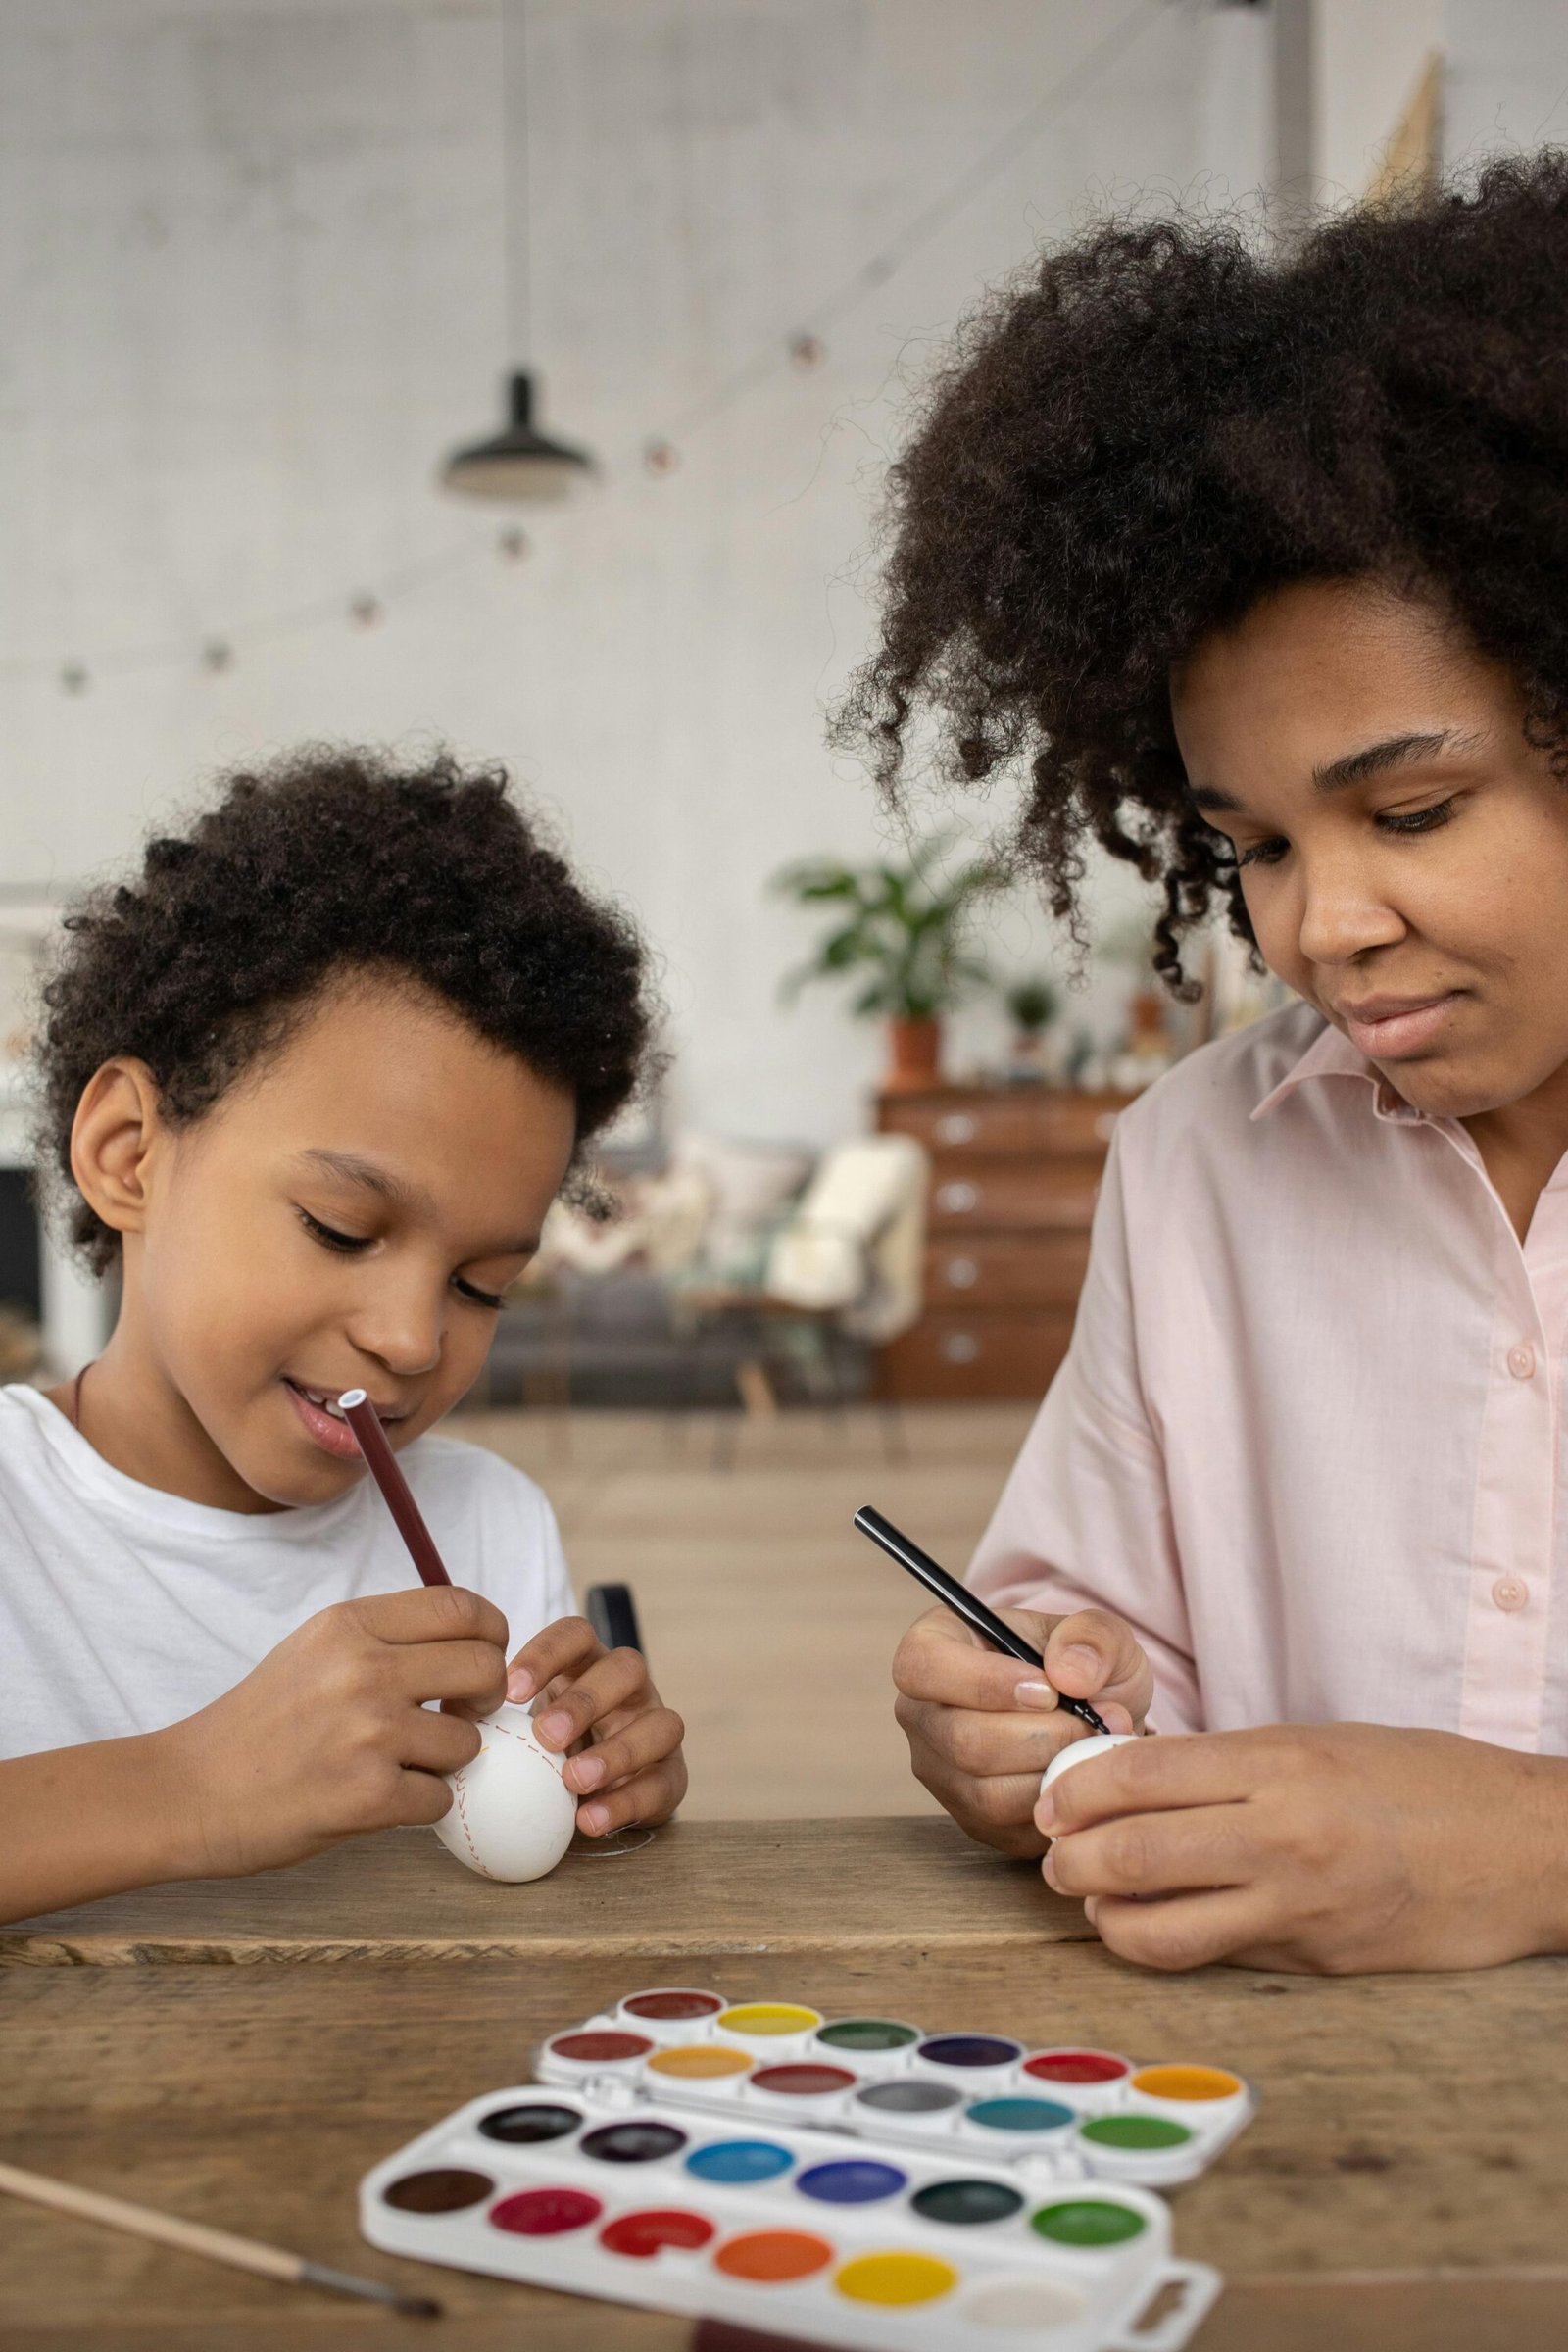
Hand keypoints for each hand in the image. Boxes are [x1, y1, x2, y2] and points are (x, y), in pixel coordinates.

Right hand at [159, 1585, 509, 1878]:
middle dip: (484, 1698)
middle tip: (456, 1717)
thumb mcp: (316, 1650)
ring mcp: (368, 1733)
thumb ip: (387, 1639)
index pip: (463, 1607)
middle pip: (484, 1667)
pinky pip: (440, 1798)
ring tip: (398, 1763)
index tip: (478, 1663)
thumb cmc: (260, 1723)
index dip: (490, 1635)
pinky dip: (419, 1806)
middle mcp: (363, 1669)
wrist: (190, 1791)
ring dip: (446, 1761)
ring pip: (468, 1741)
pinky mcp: (367, 1797)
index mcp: (350, 1625)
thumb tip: (474, 1642)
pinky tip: (378, 1800)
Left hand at [507, 1617, 686, 1837]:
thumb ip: (486, 1718)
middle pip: (627, 1667)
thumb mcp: (517, 1729)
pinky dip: (626, 1803)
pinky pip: (663, 1783)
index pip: (576, 1635)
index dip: (547, 1654)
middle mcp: (630, 1690)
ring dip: (618, 1752)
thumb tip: (447, 1713)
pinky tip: (587, 1820)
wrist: (589, 1800)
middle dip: (587, 1699)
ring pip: (663, 1723)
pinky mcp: (672, 1776)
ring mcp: (657, 1729)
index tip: (510, 1691)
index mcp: (587, 1665)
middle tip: (546, 1735)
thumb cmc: (543, 1753)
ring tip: (573, 1780)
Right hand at [892, 1602, 1152, 1856]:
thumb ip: (1091, 1637)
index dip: (985, 1682)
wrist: (1094, 1715)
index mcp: (932, 1648)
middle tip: (1094, 1723)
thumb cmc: (1081, 1665)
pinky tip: (1081, 1775)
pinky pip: (1008, 1827)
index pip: (923, 1667)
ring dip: (1053, 1773)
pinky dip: (1055, 1805)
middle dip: (1042, 1736)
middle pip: (962, 1739)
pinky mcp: (969, 1819)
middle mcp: (921, 1713)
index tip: (1048, 1690)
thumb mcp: (1098, 1633)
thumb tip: (1070, 1675)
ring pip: (986, 1792)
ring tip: (1095, 1747)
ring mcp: (940, 1771)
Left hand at [1037, 1721, 1567, 1972]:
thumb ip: (1228, 1763)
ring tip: (1090, 1899)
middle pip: (1130, 1851)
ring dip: (1104, 1916)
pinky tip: (1153, 1927)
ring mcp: (1296, 1906)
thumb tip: (1132, 1777)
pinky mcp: (1312, 1961)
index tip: (1051, 1796)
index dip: (1075, 1788)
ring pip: (1156, 1928)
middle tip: (1052, 1853)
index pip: (1138, 1772)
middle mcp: (1280, 1834)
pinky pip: (1214, 1956)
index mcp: (1279, 1763)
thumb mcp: (1319, 1742)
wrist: (1522, 1848)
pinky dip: (1165, 1944)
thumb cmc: (1421, 1781)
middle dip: (1068, 1857)